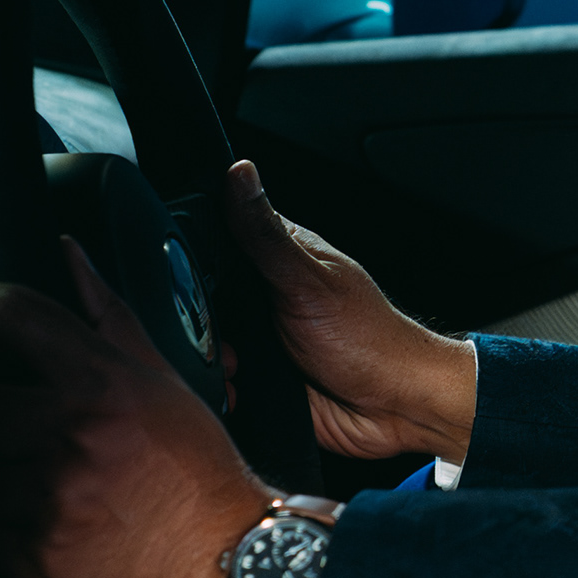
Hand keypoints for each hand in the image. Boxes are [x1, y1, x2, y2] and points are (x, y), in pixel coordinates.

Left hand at [0, 238, 272, 577]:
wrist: (228, 565)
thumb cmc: (198, 474)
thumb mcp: (162, 383)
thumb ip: (106, 316)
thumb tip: (69, 255)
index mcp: (101, 385)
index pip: (5, 318)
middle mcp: (69, 439)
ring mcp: (47, 504)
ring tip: (37, 484)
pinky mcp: (33, 562)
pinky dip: (2, 531)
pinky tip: (44, 524)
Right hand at [220, 159, 478, 463]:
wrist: (394, 406)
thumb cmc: (370, 337)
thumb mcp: (308, 280)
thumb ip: (265, 233)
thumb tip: (240, 172)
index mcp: (280, 256)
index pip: (219, 237)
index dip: (195, 254)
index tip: (183, 273)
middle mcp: (268, 292)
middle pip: (204, 295)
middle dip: (197, 319)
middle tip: (219, 332)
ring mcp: (263, 335)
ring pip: (208, 340)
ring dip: (210, 358)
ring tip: (235, 364)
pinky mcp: (261, 376)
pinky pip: (223, 380)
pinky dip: (221, 387)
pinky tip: (234, 388)